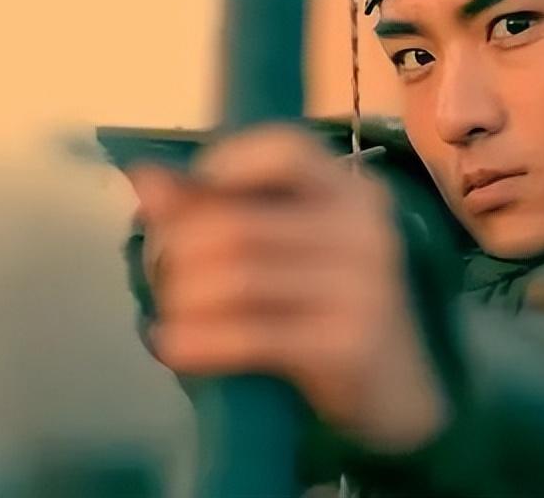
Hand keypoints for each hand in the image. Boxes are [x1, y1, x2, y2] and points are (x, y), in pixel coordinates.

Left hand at [128, 126, 446, 451]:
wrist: (400, 394)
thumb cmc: (328, 309)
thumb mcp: (284, 249)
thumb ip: (215, 208)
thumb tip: (143, 176)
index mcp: (353, 192)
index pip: (286, 149)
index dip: (224, 162)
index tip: (189, 198)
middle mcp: (365, 229)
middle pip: (236, 223)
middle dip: (177, 253)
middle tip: (162, 278)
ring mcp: (363, 287)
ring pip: (235, 278)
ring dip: (182, 300)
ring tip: (169, 317)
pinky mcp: (349, 345)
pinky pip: (249, 335)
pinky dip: (197, 341)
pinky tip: (173, 347)